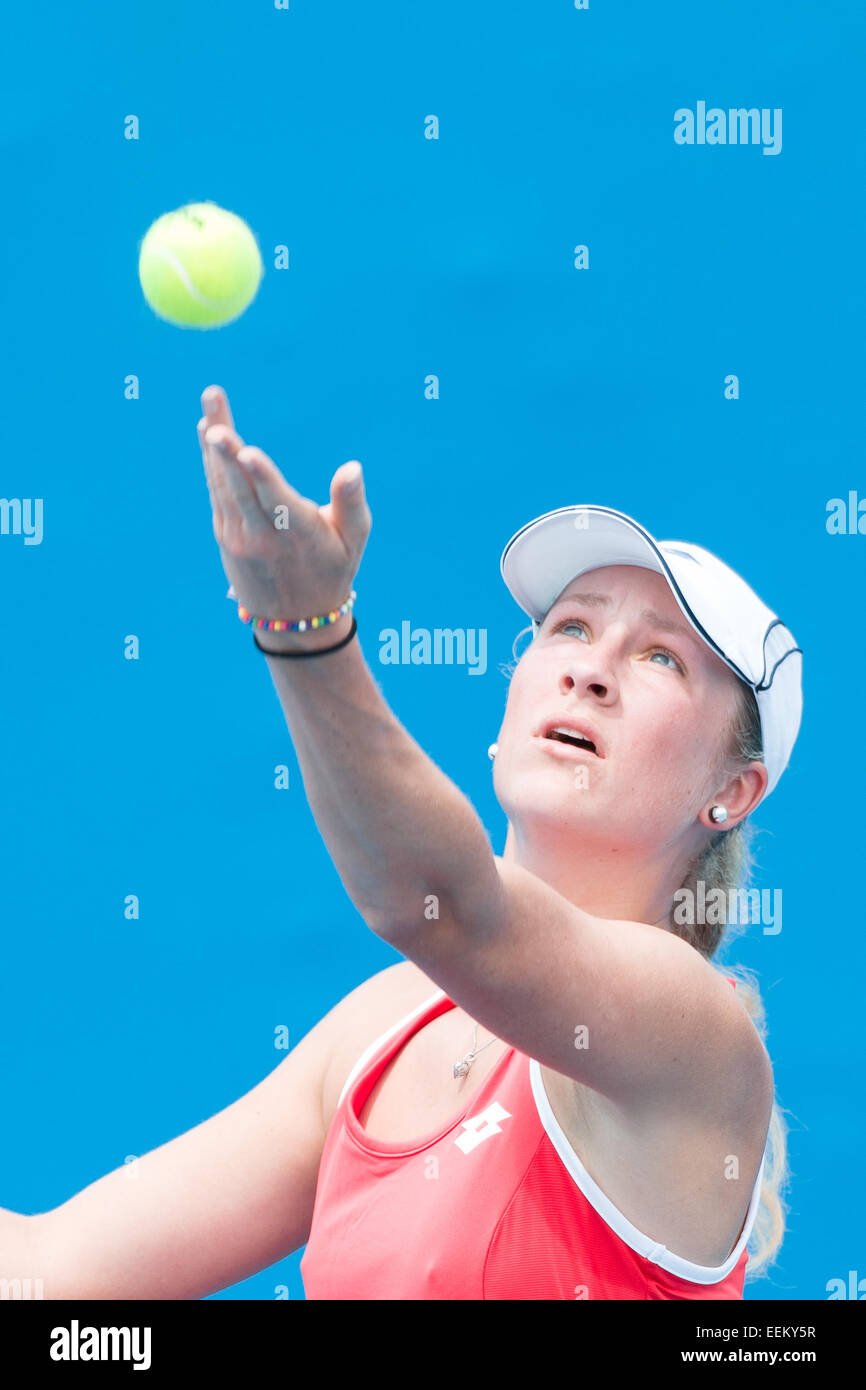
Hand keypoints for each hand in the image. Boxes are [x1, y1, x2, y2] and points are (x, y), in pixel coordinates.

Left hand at [196, 385, 370, 634]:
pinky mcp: (224, 534)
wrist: (295, 621)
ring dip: (211, 445)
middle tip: (212, 414)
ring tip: (208, 404)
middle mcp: (261, 535)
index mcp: (296, 534)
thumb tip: (352, 467)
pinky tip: (206, 432)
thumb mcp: (354, 541)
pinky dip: (211, 462)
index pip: (274, 500)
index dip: (259, 474)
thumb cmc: (332, 570)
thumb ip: (351, 502)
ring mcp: (238, 535)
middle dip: (225, 448)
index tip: (245, 449)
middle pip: (239, 486)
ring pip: (221, 484)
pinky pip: (216, 491)